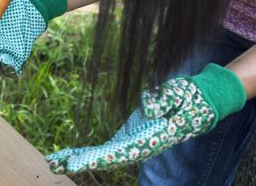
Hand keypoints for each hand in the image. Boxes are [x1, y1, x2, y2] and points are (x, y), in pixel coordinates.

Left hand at [46, 63, 245, 172]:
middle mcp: (139, 145)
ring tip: (54, 160)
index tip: (76, 162)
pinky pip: (106, 148)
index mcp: (150, 139)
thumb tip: (147, 107)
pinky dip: (87, 152)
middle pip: (105, 157)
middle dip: (79, 160)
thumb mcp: (179, 93)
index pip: (119, 152)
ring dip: (79, 158)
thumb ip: (163, 99)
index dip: (96, 157)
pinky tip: (70, 154)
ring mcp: (134, 141)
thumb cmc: (190, 96)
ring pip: (103, 155)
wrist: (202, 100)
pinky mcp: (130, 135)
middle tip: (54, 162)